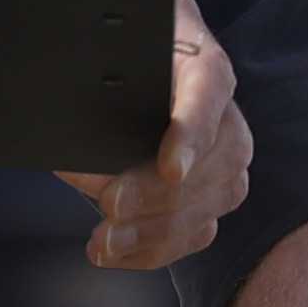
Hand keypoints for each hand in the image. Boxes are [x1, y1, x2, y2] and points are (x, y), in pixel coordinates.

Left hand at [54, 0, 251, 269]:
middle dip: (157, 193)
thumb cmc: (125, 57)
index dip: (191, 134)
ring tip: (106, 240)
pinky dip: (153, 250)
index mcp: (203, 66)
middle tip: (111, 203)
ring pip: (209, 204)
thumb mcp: (112, 52)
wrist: (146, 66)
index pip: (209, 92)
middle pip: (214, 161)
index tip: (170, 168)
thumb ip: (101, 88)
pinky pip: (195, 233)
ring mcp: (226, 161)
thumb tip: (80, 150)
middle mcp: (227, 115)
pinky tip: (116, 253)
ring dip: (154, 231)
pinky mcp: (213, 198)